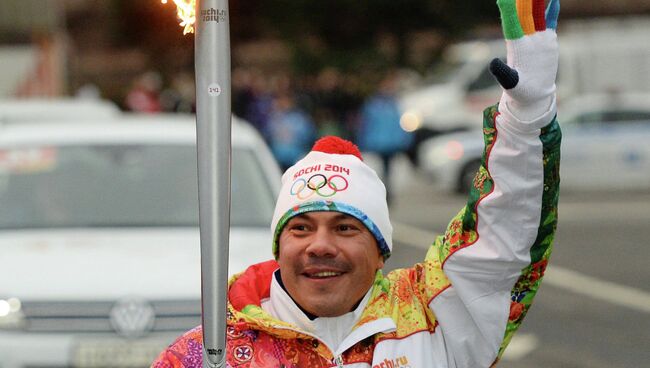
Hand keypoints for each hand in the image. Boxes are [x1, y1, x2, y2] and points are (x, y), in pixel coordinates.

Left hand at [490, 0, 559, 121]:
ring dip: (537, 2)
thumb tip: (493, 63)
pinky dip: (551, 11)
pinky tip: (553, 0)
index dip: (508, 11)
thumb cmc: (520, 91)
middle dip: (523, 1)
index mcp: (515, 47)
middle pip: (524, 15)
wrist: (534, 95)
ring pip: (537, 15)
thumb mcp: (510, 83)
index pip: (511, 24)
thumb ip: (502, 73)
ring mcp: (537, 39)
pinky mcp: (547, 41)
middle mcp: (525, 39)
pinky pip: (549, 23)